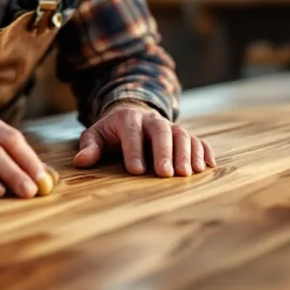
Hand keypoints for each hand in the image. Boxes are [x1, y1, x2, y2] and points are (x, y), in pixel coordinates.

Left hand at [73, 102, 215, 176]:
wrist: (132, 115)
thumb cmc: (112, 132)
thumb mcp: (96, 136)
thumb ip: (90, 147)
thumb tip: (81, 161)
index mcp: (128, 119)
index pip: (132, 133)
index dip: (134, 151)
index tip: (137, 171)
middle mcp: (152, 120)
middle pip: (161, 132)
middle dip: (165, 152)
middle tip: (167, 174)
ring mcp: (170, 126)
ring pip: (182, 134)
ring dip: (187, 153)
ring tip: (188, 173)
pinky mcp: (183, 134)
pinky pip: (198, 139)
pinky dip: (204, 151)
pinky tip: (207, 166)